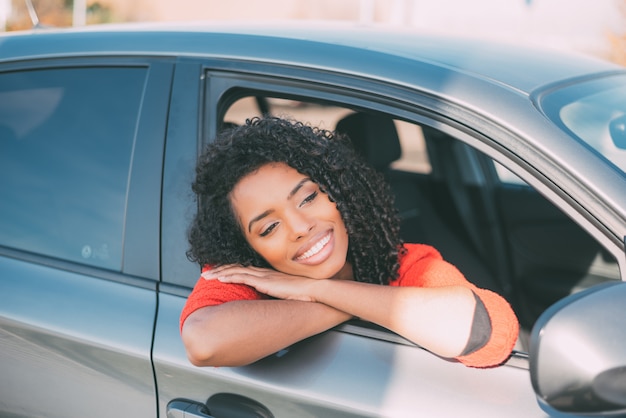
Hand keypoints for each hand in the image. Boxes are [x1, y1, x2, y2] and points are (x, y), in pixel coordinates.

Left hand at [202, 265, 317, 301]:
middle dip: (219, 270)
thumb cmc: (305, 294)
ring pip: (236, 271)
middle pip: (236, 268)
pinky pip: (243, 277)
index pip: (244, 269)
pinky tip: (220, 278)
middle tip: (206, 272)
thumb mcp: (287, 294)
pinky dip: (229, 276)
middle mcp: (263, 273)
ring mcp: (263, 276)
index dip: (230, 269)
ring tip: (206, 275)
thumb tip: (272, 304)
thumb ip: (278, 296)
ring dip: (219, 273)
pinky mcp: (264, 282)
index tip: (219, 271)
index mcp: (268, 275)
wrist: (314, 290)